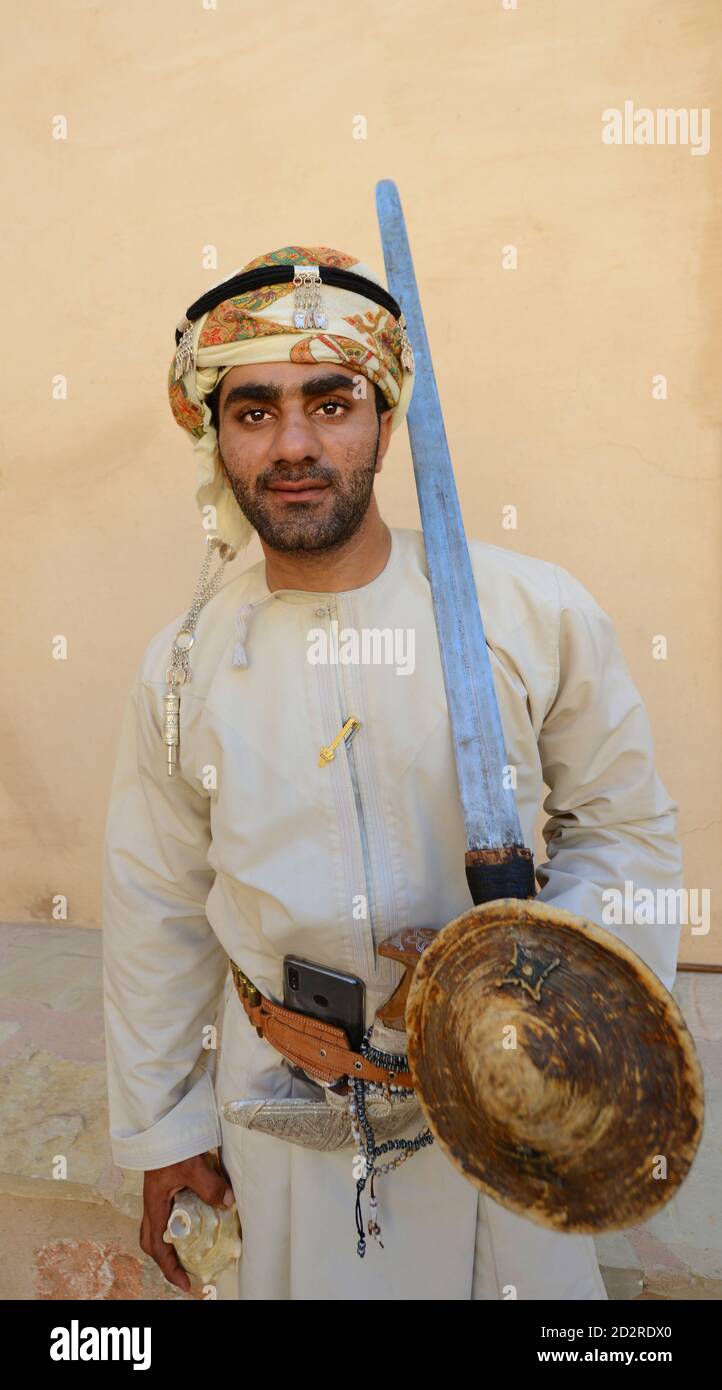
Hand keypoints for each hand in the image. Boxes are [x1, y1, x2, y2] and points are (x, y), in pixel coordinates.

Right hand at [140, 1150, 234, 1292]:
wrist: (159, 1123)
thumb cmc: (170, 1145)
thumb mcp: (192, 1166)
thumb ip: (209, 1186)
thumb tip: (227, 1203)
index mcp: (155, 1206)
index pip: (157, 1247)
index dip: (170, 1269)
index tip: (185, 1284)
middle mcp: (154, 1204)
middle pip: (152, 1241)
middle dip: (167, 1260)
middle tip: (186, 1270)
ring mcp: (159, 1195)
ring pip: (159, 1227)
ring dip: (173, 1242)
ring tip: (193, 1248)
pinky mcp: (166, 1185)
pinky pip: (170, 1211)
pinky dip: (181, 1221)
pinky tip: (199, 1216)